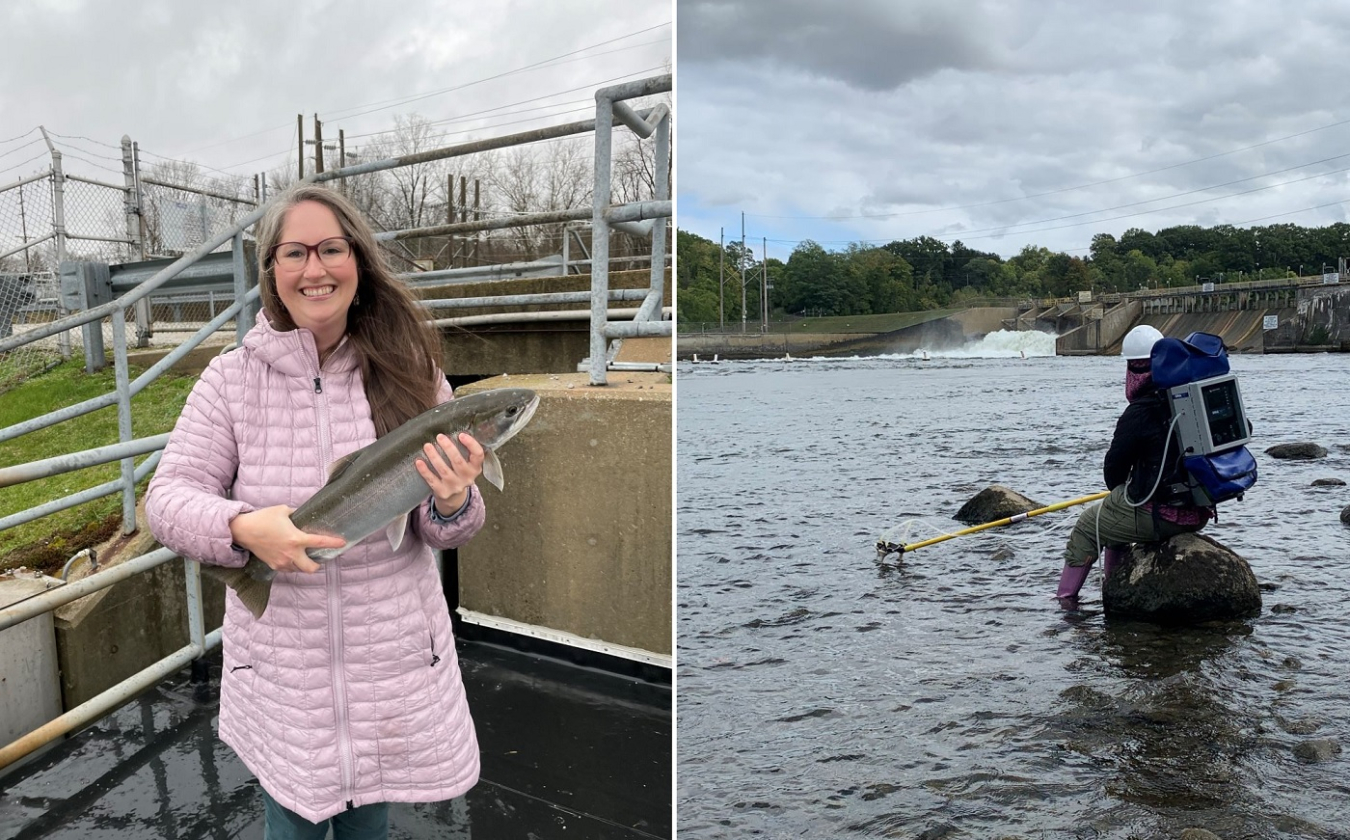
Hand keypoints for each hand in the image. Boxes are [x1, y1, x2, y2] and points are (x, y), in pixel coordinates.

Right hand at [229, 505, 344, 573]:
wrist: (243, 530)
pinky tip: (290, 556)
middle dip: (317, 564)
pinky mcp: (273, 565)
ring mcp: (281, 561)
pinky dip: (291, 565)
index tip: (343, 543)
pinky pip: (287, 569)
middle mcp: (290, 553)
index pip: (320, 542)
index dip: (333, 543)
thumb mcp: (283, 510)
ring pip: (299, 570)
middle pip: (311, 568)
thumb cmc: (263, 518)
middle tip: (318, 556)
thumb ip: (296, 515)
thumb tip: (304, 516)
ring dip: (303, 564)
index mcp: (296, 539)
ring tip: (301, 555)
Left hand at [417, 432, 483, 516]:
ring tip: (427, 446)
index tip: (461, 435)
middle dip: (448, 448)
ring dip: (434, 457)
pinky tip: (419, 462)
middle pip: (458, 462)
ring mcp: (455, 486)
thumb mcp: (467, 464)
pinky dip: (425, 471)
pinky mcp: (442, 492)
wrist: (453, 498)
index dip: (471, 444)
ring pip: (444, 470)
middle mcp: (467, 478)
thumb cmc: (459, 473)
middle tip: (439, 437)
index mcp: (475, 468)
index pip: (478, 455)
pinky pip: (432, 480)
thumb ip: (464, 451)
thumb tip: (452, 429)